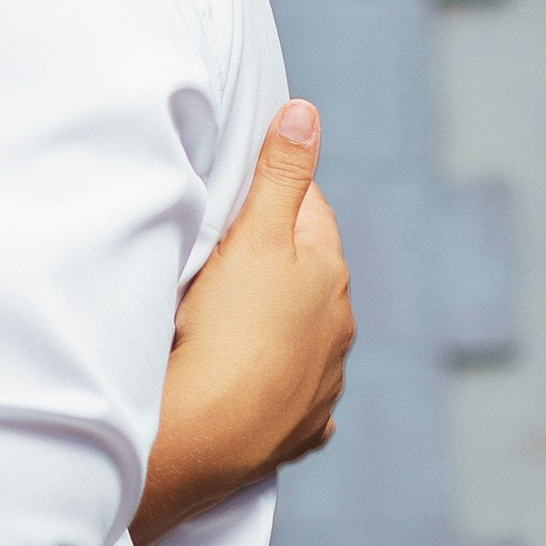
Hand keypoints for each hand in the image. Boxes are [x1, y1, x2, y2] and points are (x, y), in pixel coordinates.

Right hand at [138, 100, 352, 543]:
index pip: (311, 211)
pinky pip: (293, 400)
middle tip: (219, 259)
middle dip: (275, 264)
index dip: (276, 196)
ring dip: (276, 327)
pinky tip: (252, 386)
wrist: (208, 432)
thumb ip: (281, 172)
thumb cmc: (229, 327)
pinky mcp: (296, 431)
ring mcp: (321, 384)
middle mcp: (337, 330)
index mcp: (329, 275)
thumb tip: (307, 112)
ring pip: (304, 340)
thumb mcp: (253, 234)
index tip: (238, 197)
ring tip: (224, 324)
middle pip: (308, 278)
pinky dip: (277, 389)